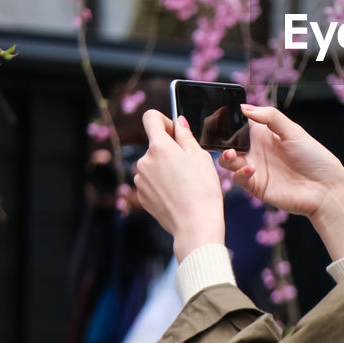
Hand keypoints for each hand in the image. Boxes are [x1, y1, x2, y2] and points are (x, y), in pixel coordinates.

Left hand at [134, 110, 225, 260]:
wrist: (195, 224)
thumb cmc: (203, 189)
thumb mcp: (200, 157)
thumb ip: (186, 136)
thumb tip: (178, 122)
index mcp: (159, 146)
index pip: (150, 118)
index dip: (164, 121)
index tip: (176, 132)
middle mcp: (144, 160)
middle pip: (154, 144)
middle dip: (169, 149)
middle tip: (189, 164)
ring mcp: (140, 179)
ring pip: (153, 164)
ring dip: (165, 167)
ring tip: (184, 183)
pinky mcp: (141, 195)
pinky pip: (151, 181)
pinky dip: (161, 183)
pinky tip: (176, 194)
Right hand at [220, 104, 343, 260]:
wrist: (326, 188)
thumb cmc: (314, 157)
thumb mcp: (294, 131)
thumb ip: (270, 117)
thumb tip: (245, 108)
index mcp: (264, 134)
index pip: (239, 124)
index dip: (227, 120)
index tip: (218, 115)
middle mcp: (256, 150)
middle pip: (229, 143)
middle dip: (220, 140)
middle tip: (218, 138)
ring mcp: (255, 169)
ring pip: (229, 161)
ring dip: (226, 157)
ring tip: (232, 154)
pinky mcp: (256, 187)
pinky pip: (239, 179)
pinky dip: (240, 173)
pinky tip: (250, 169)